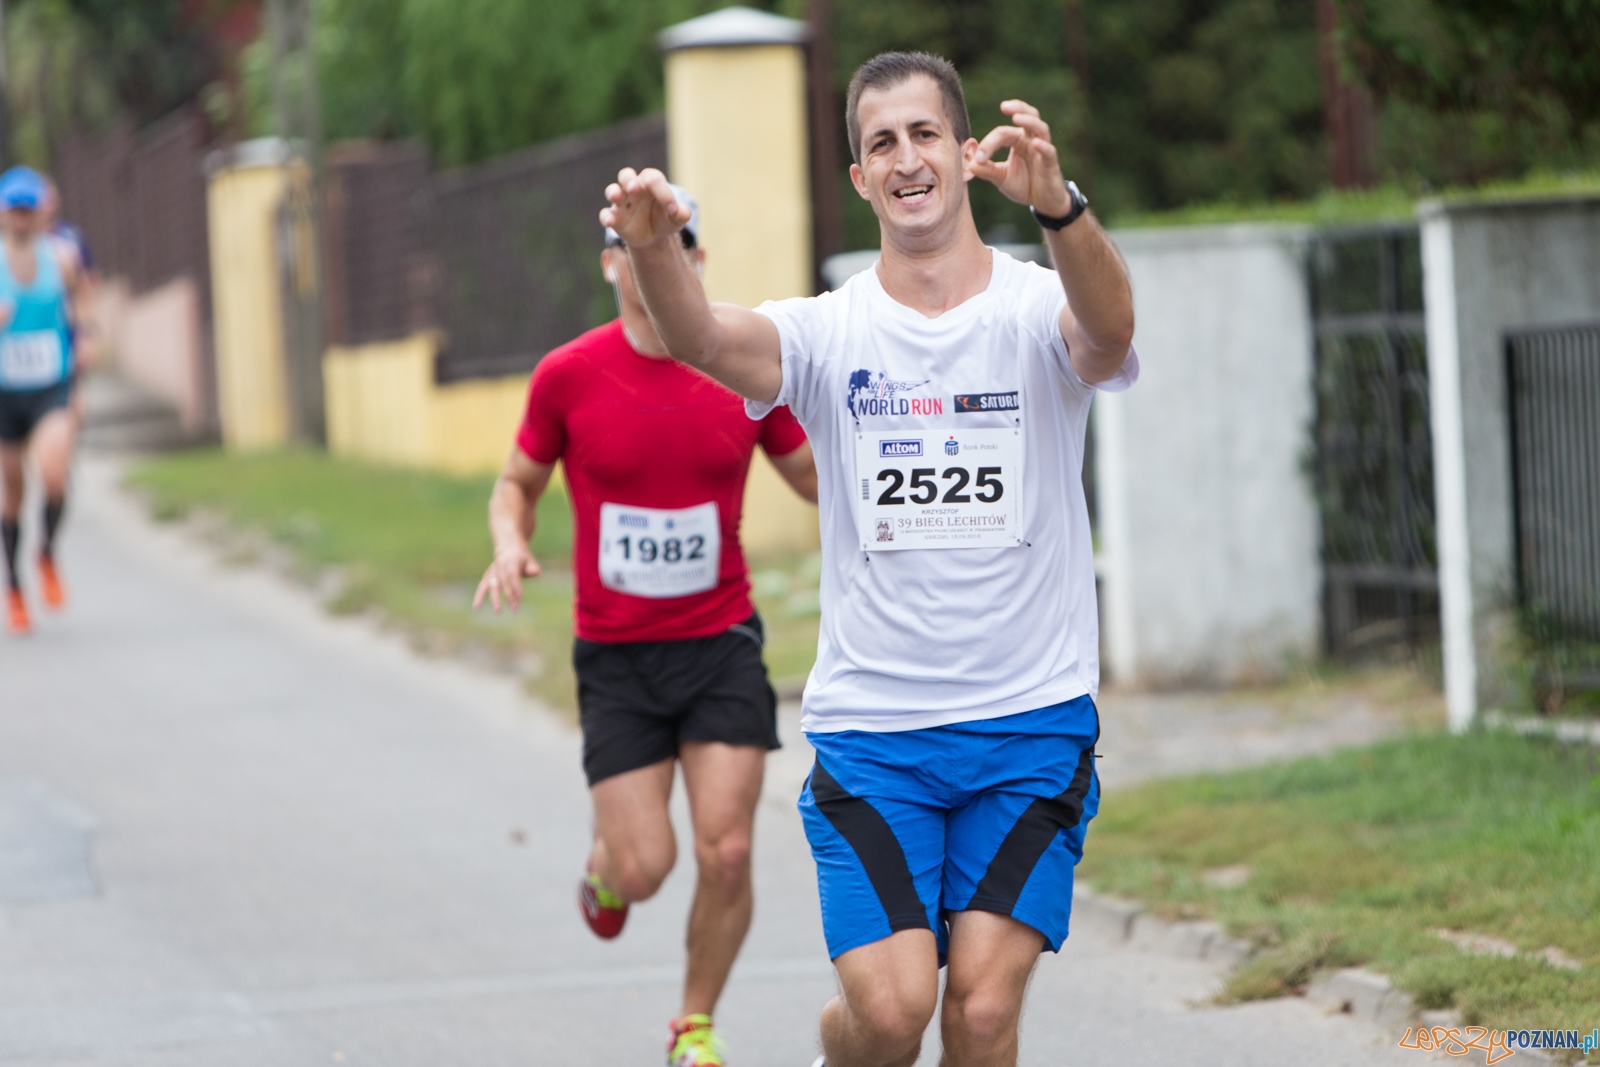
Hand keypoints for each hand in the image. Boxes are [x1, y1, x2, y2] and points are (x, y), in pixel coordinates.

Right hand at [473, 544, 540, 611]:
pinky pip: (482, 587)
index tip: (519, 597)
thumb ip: (532, 568)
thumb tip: (535, 572)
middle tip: (514, 608)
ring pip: (492, 585)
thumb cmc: (523, 560)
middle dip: (509, 595)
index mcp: (512, 560)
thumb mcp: (530, 561)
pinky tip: (476, 607)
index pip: (512, 574)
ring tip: (497, 610)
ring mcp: (492, 570)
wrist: (509, 549)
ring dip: (495, 598)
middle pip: (503, 581)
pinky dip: (479, 596)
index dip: (515, 585)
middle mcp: (500, 564)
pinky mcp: (487, 576)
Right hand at [599, 167, 689, 250]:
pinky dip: (606, 217)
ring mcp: (622, 203)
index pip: (653, 179)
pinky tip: (610, 222)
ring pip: (612, 190)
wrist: (654, 237)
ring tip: (616, 197)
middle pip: (626, 175)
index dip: (663, 192)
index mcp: (650, 183)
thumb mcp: (678, 218)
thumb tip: (677, 210)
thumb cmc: (665, 219)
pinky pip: (605, 214)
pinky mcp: (615, 218)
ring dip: (613, 192)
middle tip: (634, 187)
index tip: (672, 210)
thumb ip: (682, 213)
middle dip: (628, 179)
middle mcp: (634, 189)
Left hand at [970, 100, 1070, 215]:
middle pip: (1027, 117)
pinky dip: (1043, 147)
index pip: (1003, 133)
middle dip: (1018, 108)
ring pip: (1040, 129)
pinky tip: (1035, 144)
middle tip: (1004, 106)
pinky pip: (1049, 151)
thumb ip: (987, 170)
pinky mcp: (1051, 164)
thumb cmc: (1024, 185)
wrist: (1043, 201)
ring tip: (1017, 117)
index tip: (979, 158)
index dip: (989, 143)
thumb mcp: (1002, 178)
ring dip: (1029, 121)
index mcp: (1018, 141)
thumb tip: (970, 164)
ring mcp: (1043, 150)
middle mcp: (1031, 141)